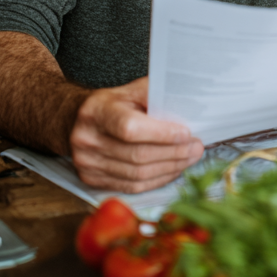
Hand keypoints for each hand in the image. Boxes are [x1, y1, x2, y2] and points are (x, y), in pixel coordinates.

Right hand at [69, 77, 204, 191]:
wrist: (80, 119)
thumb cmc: (115, 103)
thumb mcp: (133, 90)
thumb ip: (157, 96)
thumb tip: (189, 109)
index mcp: (98, 111)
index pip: (131, 128)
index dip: (162, 134)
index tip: (186, 133)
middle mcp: (87, 139)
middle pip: (137, 155)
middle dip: (173, 153)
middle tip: (196, 148)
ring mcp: (87, 163)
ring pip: (136, 174)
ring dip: (169, 168)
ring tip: (189, 159)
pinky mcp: (91, 179)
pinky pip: (131, 186)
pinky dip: (156, 180)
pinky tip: (172, 170)